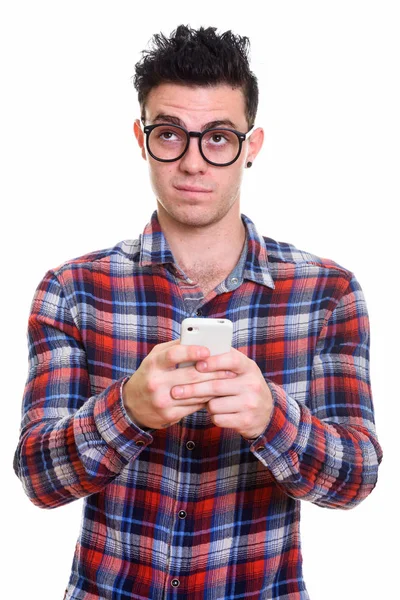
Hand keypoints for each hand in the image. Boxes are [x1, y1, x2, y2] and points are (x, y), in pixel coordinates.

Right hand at [122, 340, 236, 429]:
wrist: (131, 404)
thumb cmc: (149, 374)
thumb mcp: (155, 357)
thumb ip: (174, 347)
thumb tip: (198, 338)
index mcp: (153, 364)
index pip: (173, 355)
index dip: (192, 352)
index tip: (208, 350)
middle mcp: (156, 382)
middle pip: (191, 376)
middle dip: (214, 371)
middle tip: (229, 368)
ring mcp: (163, 401)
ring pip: (196, 393)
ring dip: (214, 386)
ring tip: (228, 380)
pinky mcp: (169, 415)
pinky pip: (194, 406)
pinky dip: (207, 398)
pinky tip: (216, 393)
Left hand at [170, 348, 273, 438]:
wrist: (266, 413)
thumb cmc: (244, 386)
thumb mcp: (241, 370)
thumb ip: (223, 360)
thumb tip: (194, 353)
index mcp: (249, 367)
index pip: (232, 359)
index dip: (214, 361)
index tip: (197, 364)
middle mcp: (252, 384)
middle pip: (216, 386)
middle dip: (193, 389)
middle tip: (175, 391)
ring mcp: (250, 403)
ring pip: (214, 404)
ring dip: (205, 404)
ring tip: (208, 401)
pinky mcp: (246, 420)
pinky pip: (218, 418)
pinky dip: (213, 416)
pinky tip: (218, 412)